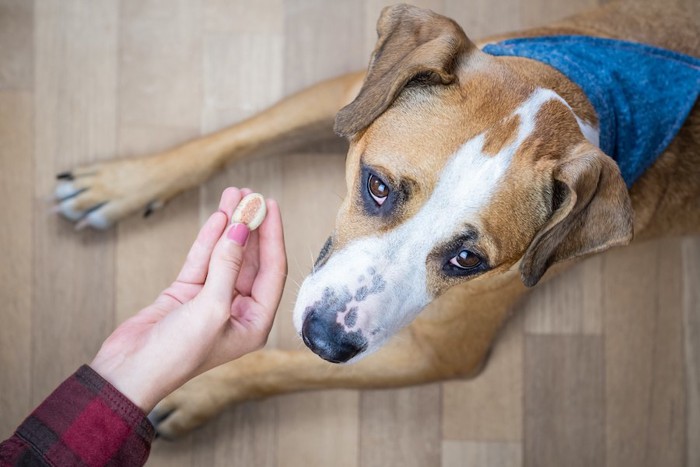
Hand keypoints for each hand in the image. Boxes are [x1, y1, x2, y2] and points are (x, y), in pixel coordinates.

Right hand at [90, 187, 286, 411]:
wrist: (129, 370)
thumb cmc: (177, 353)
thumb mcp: (211, 308)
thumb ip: (227, 266)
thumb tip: (241, 229)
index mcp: (255, 322)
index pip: (272, 271)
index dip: (272, 236)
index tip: (272, 206)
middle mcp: (237, 310)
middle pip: (251, 260)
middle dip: (252, 226)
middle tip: (252, 195)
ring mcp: (211, 300)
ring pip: (226, 255)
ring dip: (230, 226)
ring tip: (234, 194)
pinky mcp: (187, 293)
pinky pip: (204, 260)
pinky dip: (209, 238)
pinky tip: (218, 215)